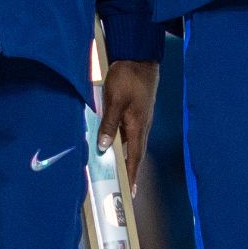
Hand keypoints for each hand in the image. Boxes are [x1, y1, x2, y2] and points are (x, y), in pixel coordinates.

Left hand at [97, 59, 159, 188]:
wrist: (140, 57)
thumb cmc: (128, 78)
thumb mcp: (114, 100)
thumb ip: (109, 124)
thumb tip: (104, 147)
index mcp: (138, 125)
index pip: (135, 156)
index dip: (132, 174)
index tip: (130, 191)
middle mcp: (143, 125)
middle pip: (137, 153)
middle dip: (132, 172)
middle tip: (127, 189)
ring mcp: (141, 118)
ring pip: (134, 144)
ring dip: (129, 159)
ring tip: (122, 173)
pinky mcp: (138, 111)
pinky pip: (132, 134)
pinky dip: (126, 145)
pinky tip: (118, 147)